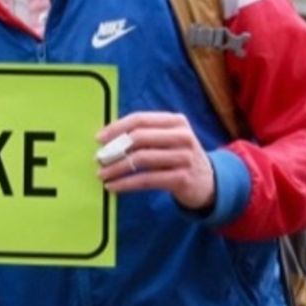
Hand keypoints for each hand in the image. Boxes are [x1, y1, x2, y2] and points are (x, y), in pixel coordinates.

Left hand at [96, 112, 215, 211]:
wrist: (207, 182)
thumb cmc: (178, 156)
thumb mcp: (169, 139)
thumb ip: (145, 133)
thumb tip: (107, 138)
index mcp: (177, 122)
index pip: (140, 119)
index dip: (117, 127)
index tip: (99, 138)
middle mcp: (182, 136)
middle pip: (139, 137)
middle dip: (114, 148)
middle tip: (99, 158)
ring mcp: (184, 157)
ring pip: (140, 159)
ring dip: (116, 168)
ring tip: (102, 174)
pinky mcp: (181, 178)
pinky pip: (146, 180)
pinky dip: (125, 183)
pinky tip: (112, 187)